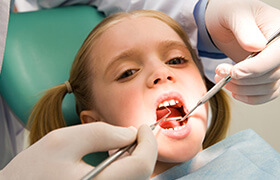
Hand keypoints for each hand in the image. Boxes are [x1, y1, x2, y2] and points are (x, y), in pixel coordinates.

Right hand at [0, 123, 156, 179]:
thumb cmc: (32, 171)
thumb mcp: (63, 142)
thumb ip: (101, 133)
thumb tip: (130, 133)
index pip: (141, 166)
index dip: (148, 143)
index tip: (143, 127)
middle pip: (142, 175)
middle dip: (142, 150)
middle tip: (133, 134)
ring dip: (135, 160)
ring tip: (121, 146)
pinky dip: (126, 169)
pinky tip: (114, 160)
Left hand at [205, 0, 279, 103]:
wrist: (224, 23)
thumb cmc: (230, 13)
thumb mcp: (234, 14)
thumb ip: (244, 29)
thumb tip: (256, 46)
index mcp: (279, 31)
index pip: (277, 56)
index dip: (255, 68)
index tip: (233, 72)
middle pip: (272, 75)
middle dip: (242, 79)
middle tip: (221, 71)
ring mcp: (274, 64)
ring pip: (268, 88)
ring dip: (242, 89)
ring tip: (222, 78)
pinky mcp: (265, 75)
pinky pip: (266, 94)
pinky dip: (249, 97)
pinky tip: (235, 91)